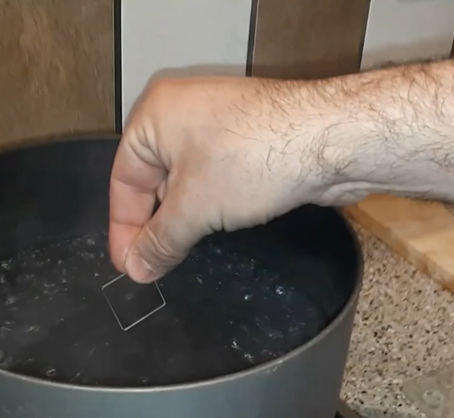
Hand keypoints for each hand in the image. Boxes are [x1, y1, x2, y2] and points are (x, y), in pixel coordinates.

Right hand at [108, 76, 329, 282]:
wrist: (330, 140)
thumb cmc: (254, 157)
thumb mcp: (194, 209)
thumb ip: (161, 241)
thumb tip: (138, 268)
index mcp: (156, 115)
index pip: (123, 178)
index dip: (124, 227)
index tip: (130, 265)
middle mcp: (185, 112)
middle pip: (154, 179)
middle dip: (154, 224)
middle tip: (153, 267)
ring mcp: (222, 124)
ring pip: (189, 181)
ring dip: (185, 218)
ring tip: (181, 257)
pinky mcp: (253, 141)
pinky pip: (219, 178)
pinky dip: (213, 206)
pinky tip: (216, 233)